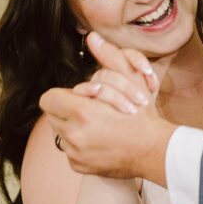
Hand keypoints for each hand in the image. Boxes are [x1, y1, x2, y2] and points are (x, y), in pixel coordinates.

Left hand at [40, 32, 175, 182]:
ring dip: (73, 128)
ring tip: (96, 126)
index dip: (62, 96)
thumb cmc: (143, 117)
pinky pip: (69, 151)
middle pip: (53, 116)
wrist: (154, 151)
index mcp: (81, 112)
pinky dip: (80, 146)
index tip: (78, 98)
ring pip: (60, 134)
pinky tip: (99, 142)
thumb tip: (92, 37)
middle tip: (89, 110)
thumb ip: (109, 58)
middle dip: (67, 111)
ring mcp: (74, 153)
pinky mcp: (78, 166)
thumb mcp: (129, 81)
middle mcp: (73, 135)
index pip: (48, 99)